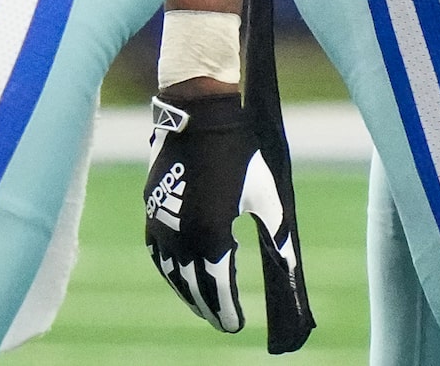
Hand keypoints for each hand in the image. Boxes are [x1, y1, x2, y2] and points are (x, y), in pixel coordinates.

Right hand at [144, 86, 296, 332]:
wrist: (199, 114)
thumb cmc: (239, 154)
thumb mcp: (266, 198)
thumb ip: (276, 237)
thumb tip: (289, 268)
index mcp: (211, 234)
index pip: (217, 287)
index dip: (227, 310)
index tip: (236, 325)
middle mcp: (180, 233)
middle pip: (191, 285)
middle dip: (207, 306)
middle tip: (220, 320)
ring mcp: (160, 220)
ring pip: (169, 270)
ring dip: (185, 290)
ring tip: (200, 303)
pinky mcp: (150, 206)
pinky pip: (156, 249)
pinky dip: (168, 267)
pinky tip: (178, 272)